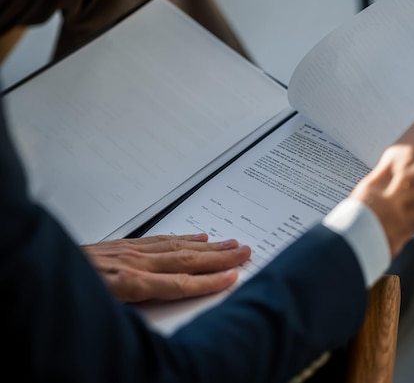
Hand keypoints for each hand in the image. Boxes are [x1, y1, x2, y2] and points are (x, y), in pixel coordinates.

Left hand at [82, 233, 250, 302]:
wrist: (36, 274)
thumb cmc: (69, 297)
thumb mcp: (102, 311)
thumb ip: (135, 303)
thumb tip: (166, 299)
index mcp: (128, 284)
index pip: (180, 283)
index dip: (209, 281)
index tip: (234, 277)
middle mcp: (133, 264)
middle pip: (186, 259)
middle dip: (220, 256)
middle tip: (245, 250)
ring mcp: (129, 252)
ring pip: (178, 246)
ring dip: (209, 245)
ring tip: (232, 242)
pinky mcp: (122, 247)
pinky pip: (160, 239)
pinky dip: (183, 237)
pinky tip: (198, 236)